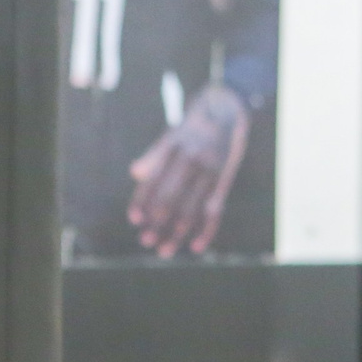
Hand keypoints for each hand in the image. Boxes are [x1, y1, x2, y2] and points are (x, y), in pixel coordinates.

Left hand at [127, 84, 250, 257]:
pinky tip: (196, 247)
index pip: (153, 179)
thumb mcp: (171, 136)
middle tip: (145, 241)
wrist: (227, 110)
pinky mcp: (224, 180)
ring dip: (177, 233)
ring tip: (164, 250)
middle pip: (171, 197)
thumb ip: (153, 156)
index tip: (134, 220)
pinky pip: (215, 210)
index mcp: (173, 147)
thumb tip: (135, 174)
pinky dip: (207, 230)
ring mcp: (210, 171)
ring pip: (192, 209)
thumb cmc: (191, 129)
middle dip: (157, 222)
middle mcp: (192, 159)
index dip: (142, 200)